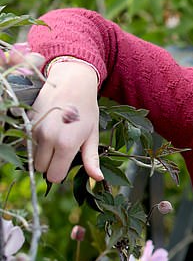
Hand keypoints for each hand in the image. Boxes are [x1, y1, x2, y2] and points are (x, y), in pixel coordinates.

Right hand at [31, 61, 102, 183]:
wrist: (71, 82)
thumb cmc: (86, 110)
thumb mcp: (92, 135)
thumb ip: (91, 159)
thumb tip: (97, 179)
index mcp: (66, 144)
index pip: (54, 176)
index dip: (60, 173)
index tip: (66, 163)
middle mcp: (48, 138)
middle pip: (41, 168)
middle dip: (50, 164)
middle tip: (61, 151)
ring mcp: (35, 129)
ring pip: (32, 156)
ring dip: (42, 153)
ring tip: (55, 138)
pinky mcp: (27, 122)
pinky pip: (27, 142)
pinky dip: (34, 142)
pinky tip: (47, 130)